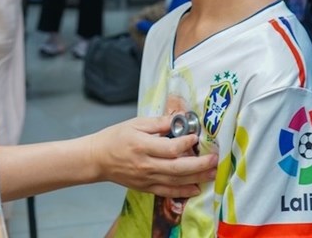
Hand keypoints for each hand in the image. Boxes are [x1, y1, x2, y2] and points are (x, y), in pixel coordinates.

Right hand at [88, 116, 217, 197]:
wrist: (97, 158)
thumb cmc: (115, 137)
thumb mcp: (134, 123)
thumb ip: (158, 123)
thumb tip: (179, 118)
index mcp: (142, 146)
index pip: (170, 148)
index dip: (186, 143)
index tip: (196, 137)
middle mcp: (146, 164)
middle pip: (178, 168)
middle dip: (199, 165)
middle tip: (214, 159)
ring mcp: (146, 178)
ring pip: (176, 181)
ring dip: (197, 178)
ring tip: (212, 173)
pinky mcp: (145, 187)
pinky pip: (167, 192)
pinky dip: (183, 192)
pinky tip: (196, 188)